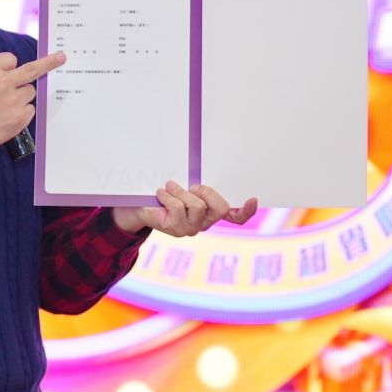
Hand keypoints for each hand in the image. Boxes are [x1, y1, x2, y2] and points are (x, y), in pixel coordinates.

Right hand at [0, 51, 66, 177]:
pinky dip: (22, 111)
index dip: (8, 65)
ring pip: (30, 91)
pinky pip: (30, 108)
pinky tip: (7, 116)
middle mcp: (5, 83)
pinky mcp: (21, 117)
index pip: (11, 59)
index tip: (8, 70)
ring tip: (5, 105)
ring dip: (21, 95)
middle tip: (61, 57)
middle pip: (33, 69)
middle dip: (49, 62)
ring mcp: (15, 101)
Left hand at [113, 181, 257, 235]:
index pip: (235, 217)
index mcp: (211, 212)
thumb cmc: (164, 192)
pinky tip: (161, 193)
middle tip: (193, 185)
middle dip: (207, 191)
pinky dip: (170, 196)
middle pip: (220, 208)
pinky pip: (179, 208)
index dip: (246, 211)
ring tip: (169, 187)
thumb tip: (201, 162)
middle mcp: (205, 223)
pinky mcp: (177, 229)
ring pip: (198, 206)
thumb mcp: (183, 184)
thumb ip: (196, 181)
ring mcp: (191, 228)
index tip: (252, 199)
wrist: (139, 206)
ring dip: (182, 192)